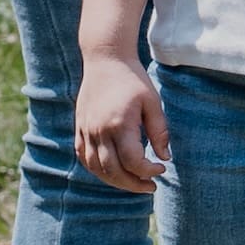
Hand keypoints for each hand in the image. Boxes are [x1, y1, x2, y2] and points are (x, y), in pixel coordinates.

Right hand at [72, 51, 169, 192]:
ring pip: (96, 168)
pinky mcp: (80, 128)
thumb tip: (165, 157)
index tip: (161, 168)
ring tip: (133, 182)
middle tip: (150, 186)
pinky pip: (84, 157)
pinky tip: (112, 171)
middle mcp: (99, 130)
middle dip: (133, 184)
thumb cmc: (133, 79)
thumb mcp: (152, 102)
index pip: (133, 161)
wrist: (105, 59)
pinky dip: (97, 169)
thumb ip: (159, 131)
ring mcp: (86, 130)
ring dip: (115, 181)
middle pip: (113, 171)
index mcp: (120, 123)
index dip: (148, 172)